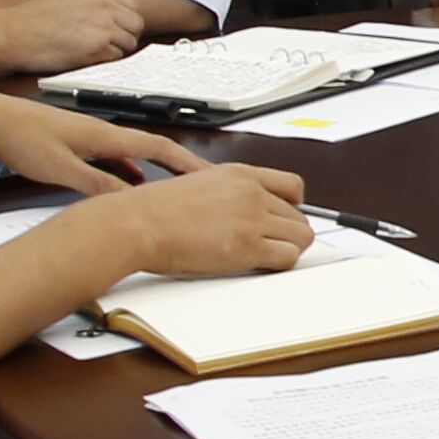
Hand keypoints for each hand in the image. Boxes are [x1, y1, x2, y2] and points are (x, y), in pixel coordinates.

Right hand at [0, 0, 165, 77]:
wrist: (12, 34)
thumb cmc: (32, 19)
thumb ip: (91, 1)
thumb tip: (112, 13)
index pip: (130, 4)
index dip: (124, 19)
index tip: (117, 28)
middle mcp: (103, 5)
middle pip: (135, 24)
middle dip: (125, 35)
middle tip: (108, 44)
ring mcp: (103, 26)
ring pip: (129, 43)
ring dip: (115, 50)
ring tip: (93, 52)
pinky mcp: (97, 48)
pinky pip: (116, 58)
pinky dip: (105, 61)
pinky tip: (86, 59)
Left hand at [0, 93, 210, 191]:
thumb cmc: (20, 137)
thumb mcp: (60, 167)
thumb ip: (97, 184)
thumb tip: (131, 200)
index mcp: (105, 136)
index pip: (158, 148)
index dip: (187, 163)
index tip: (211, 176)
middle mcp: (103, 134)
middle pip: (153, 150)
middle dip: (180, 167)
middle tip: (203, 183)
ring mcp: (91, 139)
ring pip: (134, 156)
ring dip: (155, 172)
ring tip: (173, 191)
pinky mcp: (77, 146)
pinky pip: (114, 160)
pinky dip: (129, 173)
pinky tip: (129, 185)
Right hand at [97, 161, 312, 282]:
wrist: (137, 224)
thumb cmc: (154, 210)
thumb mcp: (198, 182)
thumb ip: (227, 191)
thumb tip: (240, 208)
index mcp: (239, 174)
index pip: (293, 186)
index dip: (293, 207)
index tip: (285, 218)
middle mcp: (251, 192)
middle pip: (300, 216)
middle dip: (288, 233)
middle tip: (269, 244)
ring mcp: (251, 218)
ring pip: (301, 237)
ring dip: (287, 249)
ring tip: (263, 256)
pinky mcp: (247, 246)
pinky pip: (288, 257)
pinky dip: (280, 264)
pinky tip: (260, 265)